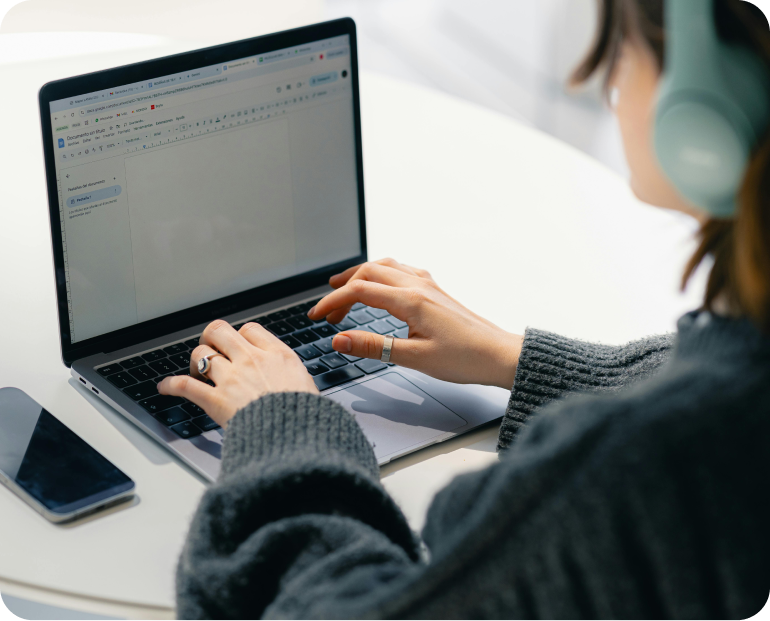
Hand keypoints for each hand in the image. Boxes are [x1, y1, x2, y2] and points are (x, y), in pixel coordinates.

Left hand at [158, 320, 317, 428]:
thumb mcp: (306, 383)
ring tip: (197, 372)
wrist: (294, 434)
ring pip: (201, 354)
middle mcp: (250, 360)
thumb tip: (284, 374)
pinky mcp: (215, 400)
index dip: (241, 335)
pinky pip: (185, 386)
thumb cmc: (304, 414)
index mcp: (276, 354)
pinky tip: (164, 387)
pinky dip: (171, 385)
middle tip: (211, 347)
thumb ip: (288, 372)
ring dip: (195, 362)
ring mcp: (231, 378)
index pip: (249, 329)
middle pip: (219, 331)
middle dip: (211, 337)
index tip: (239, 345)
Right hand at [308, 258, 522, 388]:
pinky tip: (382, 286)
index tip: (317, 316)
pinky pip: (402, 271)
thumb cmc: (465, 358)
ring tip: (345, 289)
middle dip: (343, 287)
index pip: (360, 291)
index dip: (333, 302)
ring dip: (362, 275)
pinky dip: (382, 274)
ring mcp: (429, 286)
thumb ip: (374, 347)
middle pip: (369, 272)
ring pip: (386, 266)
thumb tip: (340, 340)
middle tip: (328, 309)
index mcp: (411, 300)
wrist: (499, 355)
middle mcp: (419, 286)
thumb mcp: (414, 358)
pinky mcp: (436, 292)